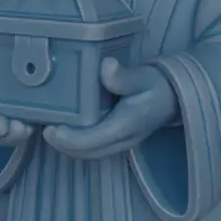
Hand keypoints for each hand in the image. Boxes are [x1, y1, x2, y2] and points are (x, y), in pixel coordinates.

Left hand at [42, 57, 177, 160]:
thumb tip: (106, 67)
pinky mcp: (118, 141)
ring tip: (50, 130)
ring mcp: (121, 144)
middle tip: (44, 129)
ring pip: (89, 153)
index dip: (68, 139)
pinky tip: (65, 130)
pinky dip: (76, 143)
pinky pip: (93, 148)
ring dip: (68, 146)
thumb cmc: (157, 84)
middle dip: (63, 144)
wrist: (175, 97)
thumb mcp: (144, 76)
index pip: (92, 141)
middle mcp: (123, 140)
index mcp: (126, 126)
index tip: (50, 128)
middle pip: (86, 152)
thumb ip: (124, 76)